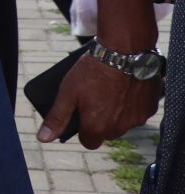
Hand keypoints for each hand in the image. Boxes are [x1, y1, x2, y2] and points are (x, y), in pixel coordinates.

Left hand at [37, 51, 161, 148]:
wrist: (124, 52)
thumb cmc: (92, 72)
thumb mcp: (67, 93)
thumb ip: (57, 118)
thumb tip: (44, 138)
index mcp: (97, 127)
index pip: (88, 142)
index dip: (83, 130)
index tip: (81, 114)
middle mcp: (119, 128)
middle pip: (106, 133)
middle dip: (100, 121)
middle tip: (94, 99)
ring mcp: (137, 119)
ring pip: (123, 123)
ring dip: (117, 113)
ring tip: (109, 91)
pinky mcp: (150, 108)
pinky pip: (138, 112)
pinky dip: (132, 105)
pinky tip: (125, 89)